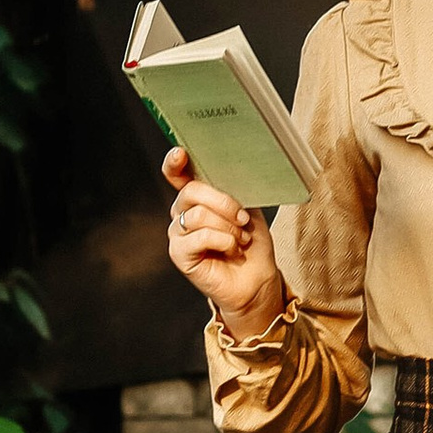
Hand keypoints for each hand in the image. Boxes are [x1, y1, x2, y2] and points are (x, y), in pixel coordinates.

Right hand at [162, 146, 286, 337]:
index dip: (175, 163)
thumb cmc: (251, 243)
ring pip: (198, 214)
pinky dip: (223, 240)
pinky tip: (232, 249)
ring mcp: (179, 233)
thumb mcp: (247, 208)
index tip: (181, 153)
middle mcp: (184, 212)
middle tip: (243, 217)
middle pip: (192, 191)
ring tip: (241, 238)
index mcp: (198, 198)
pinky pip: (199, 236)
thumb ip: (230, 190)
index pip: (178, 175)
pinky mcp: (179, 254)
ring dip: (228, 226)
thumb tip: (223, 173)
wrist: (257, 278)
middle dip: (223, 202)